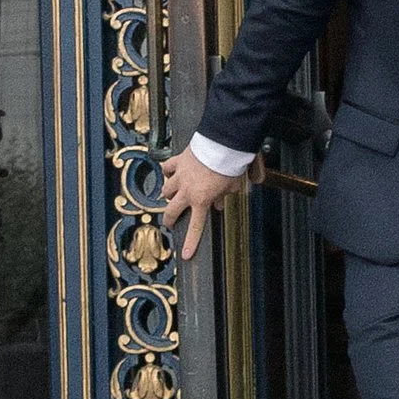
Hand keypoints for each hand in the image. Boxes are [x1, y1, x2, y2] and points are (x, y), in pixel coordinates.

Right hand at [161, 144, 234, 262]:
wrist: (221, 143)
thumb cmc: (229, 165)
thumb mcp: (232, 185)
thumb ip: (224, 197)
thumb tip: (219, 205)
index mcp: (201, 200)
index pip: (196, 226)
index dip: (191, 242)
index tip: (186, 255)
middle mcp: (187, 191)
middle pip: (171, 210)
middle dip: (170, 219)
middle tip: (171, 222)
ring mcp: (180, 176)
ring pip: (166, 190)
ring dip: (169, 194)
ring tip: (171, 195)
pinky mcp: (178, 161)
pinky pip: (167, 168)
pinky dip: (167, 171)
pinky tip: (169, 172)